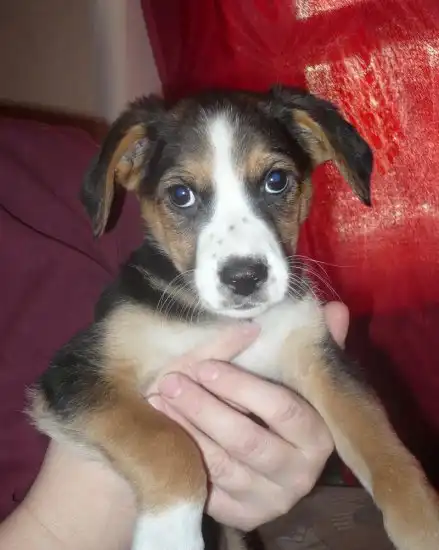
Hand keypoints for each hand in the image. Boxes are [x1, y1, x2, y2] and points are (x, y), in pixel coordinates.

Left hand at [149, 302, 349, 530]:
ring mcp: (270, 499)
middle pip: (247, 440)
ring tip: (160, 398)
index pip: (283, 410)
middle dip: (204, 408)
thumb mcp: (302, 381)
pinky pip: (209, 487)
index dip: (242, 387)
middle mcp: (299, 474)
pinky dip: (185, 454)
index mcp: (318, 436)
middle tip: (171, 380)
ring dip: (187, 428)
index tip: (206, 366)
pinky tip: (165, 427)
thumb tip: (335, 308)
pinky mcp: (244, 515)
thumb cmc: (286, 412)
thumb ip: (315, 349)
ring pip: (223, 464)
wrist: (275, 469)